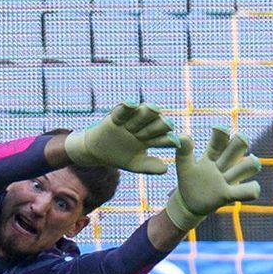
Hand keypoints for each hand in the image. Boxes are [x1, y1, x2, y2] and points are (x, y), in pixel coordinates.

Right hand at [64, 103, 178, 173]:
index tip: (175, 142)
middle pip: (155, 123)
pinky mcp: (117, 115)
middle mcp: (143, 126)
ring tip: (153, 109)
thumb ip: (150, 167)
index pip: (162, 138)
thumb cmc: (119, 157)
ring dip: (148, 111)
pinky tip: (131, 104)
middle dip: (161, 124)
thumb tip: (165, 169)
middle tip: (168, 124)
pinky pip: (123, 110)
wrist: (97, 151)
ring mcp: (131, 120)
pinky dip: (126, 107)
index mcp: (151, 138)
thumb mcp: (135, 164)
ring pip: (142, 114)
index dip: (168, 140)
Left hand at [164, 128, 261, 231]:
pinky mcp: (229, 195)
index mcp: (212, 155)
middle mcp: (224, 164)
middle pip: (236, 150)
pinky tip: (255, 188)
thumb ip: (184, 151)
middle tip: (242, 138)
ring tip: (254, 161)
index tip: (219, 128)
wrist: (188, 203)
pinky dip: (251, 190)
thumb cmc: (188, 180)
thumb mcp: (184, 165)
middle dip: (239, 143)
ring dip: (249, 165)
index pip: (219, 141)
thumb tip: (182, 136)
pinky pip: (244, 192)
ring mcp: (228, 179)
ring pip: (244, 168)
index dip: (221, 135)